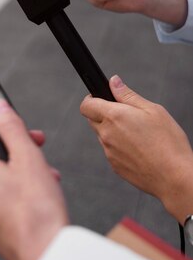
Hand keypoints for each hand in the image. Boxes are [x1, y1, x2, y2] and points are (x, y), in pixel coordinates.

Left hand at [0, 99, 68, 259]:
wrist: (44, 254)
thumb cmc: (36, 210)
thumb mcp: (27, 156)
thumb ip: (10, 126)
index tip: (1, 125)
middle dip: (8, 148)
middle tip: (33, 145)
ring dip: (16, 169)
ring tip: (42, 173)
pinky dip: (13, 189)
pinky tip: (38, 192)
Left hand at [80, 76, 192, 222]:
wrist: (174, 178)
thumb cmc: (168, 143)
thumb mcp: (153, 110)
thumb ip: (128, 95)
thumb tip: (113, 82)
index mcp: (114, 117)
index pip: (86, 105)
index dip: (92, 99)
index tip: (101, 98)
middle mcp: (107, 135)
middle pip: (92, 119)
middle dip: (103, 114)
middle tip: (125, 115)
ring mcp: (109, 152)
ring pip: (103, 136)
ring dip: (112, 131)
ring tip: (138, 134)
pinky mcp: (114, 166)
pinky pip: (111, 151)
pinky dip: (119, 147)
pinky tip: (139, 148)